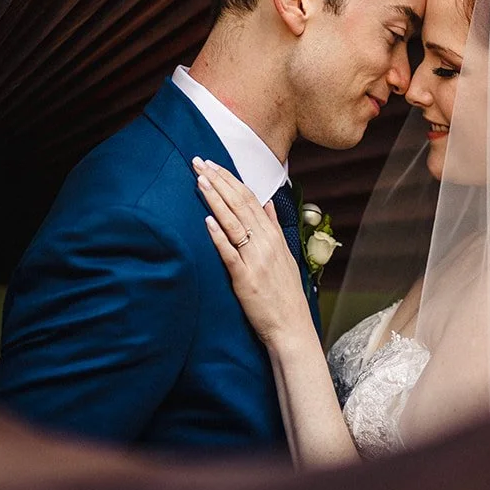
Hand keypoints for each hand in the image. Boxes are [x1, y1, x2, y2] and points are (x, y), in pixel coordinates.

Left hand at [193, 158, 317, 352]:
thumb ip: (274, 226)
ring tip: (200, 181)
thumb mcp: (284, 255)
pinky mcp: (246, 278)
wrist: (291, 326)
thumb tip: (268, 203)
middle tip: (198, 162)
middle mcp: (266, 242)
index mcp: (273, 235)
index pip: (250, 198)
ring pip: (234, 223)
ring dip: (216, 199)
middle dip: (218, 181)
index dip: (230, 179)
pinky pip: (230, 253)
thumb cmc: (284, 293)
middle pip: (240, 204)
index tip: (213, 163)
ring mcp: (256, 259)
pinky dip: (219, 235)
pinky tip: (207, 221)